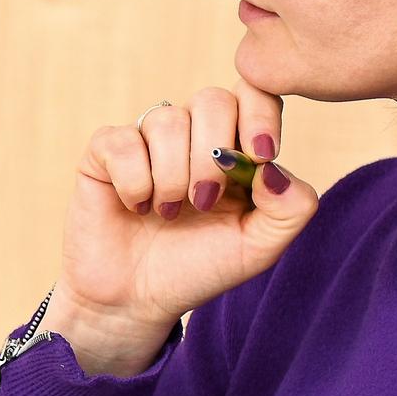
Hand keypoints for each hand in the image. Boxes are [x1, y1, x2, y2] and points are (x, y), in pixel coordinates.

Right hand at [53, 85, 319, 374]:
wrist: (137, 300)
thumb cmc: (199, 268)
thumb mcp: (260, 247)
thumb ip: (291, 209)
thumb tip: (273, 166)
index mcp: (235, 146)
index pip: (255, 95)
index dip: (260, 114)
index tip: (261, 155)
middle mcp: (193, 133)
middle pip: (212, 101)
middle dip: (211, 158)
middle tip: (203, 203)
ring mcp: (147, 138)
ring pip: (167, 120)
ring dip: (172, 178)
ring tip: (167, 213)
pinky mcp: (105, 152)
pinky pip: (122, 142)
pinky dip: (134, 183)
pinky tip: (135, 207)